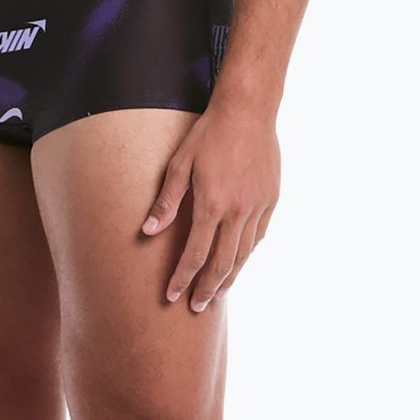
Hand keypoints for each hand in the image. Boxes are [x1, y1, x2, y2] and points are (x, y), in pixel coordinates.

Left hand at [141, 103, 279, 311]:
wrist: (248, 111)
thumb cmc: (208, 134)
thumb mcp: (180, 163)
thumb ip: (166, 200)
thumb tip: (148, 230)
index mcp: (211, 204)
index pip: (195, 254)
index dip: (182, 278)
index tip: (172, 296)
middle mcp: (238, 211)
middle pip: (222, 263)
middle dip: (208, 289)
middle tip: (197, 307)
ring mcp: (258, 206)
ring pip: (244, 254)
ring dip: (230, 277)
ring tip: (218, 294)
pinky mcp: (271, 199)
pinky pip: (259, 236)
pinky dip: (247, 254)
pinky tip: (239, 261)